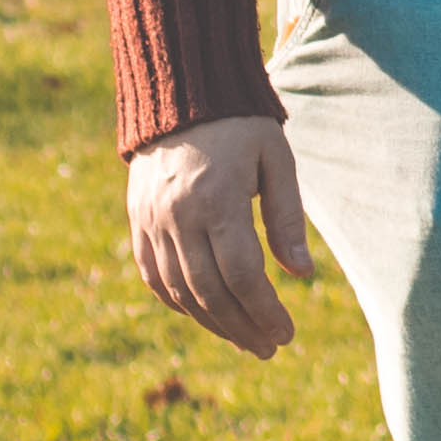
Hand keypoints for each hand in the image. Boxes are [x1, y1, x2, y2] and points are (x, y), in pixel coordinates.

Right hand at [126, 115, 314, 361]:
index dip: (264, 311)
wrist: (180, 92)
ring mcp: (150, 222)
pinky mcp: (137, 222)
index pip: (241, 276)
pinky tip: (205, 315)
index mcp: (216, 201)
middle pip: (209, 292)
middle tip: (270, 348)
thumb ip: (287, 218)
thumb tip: (303, 275)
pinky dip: (178, 302)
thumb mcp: (276, 160)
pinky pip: (152, 276)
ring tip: (245, 340)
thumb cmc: (241, 125)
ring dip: (212, 323)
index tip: (286, 334)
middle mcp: (177, 218)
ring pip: (179, 292)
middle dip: (242, 327)